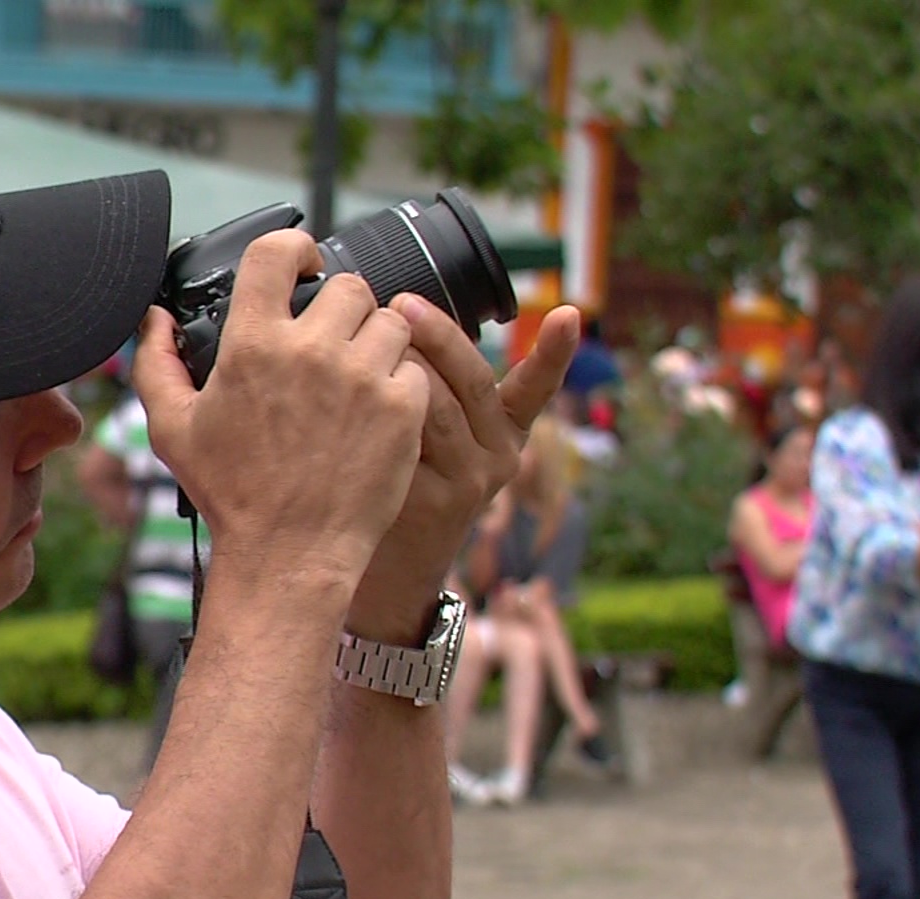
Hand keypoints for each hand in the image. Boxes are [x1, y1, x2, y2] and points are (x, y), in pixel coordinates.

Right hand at [132, 231, 428, 584]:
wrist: (289, 553)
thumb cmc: (231, 494)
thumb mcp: (173, 429)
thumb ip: (156, 363)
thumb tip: (154, 316)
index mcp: (253, 344)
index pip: (277, 252)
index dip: (295, 247)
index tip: (304, 265)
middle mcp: (311, 351)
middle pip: (348, 286)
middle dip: (342, 310)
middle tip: (333, 345)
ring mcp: (362, 377)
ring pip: (392, 321)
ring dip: (378, 342)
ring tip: (361, 378)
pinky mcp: (402, 408)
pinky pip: (416, 368)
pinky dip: (403, 385)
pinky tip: (379, 413)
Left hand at [346, 299, 581, 641]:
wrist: (384, 575)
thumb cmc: (399, 485)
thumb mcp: (431, 438)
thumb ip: (432, 388)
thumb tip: (396, 314)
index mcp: (506, 433)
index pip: (535, 386)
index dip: (554, 352)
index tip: (568, 314)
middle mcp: (499, 458)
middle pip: (472, 380)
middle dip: (437, 334)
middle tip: (400, 302)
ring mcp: (469, 483)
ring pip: (436, 405)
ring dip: (399, 366)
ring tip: (364, 338)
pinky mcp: (432, 503)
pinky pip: (403, 439)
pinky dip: (379, 410)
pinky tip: (351, 396)